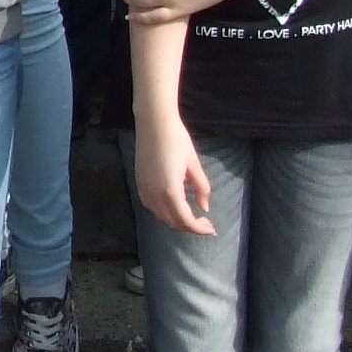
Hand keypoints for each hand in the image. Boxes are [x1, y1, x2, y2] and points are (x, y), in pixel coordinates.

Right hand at [133, 121, 216, 236]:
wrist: (154, 122)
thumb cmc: (177, 140)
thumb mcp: (194, 164)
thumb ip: (201, 188)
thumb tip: (205, 208)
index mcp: (170, 191)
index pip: (186, 220)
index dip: (200, 229)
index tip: (211, 229)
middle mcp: (154, 194)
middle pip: (173, 222)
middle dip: (190, 227)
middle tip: (205, 223)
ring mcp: (144, 189)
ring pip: (161, 216)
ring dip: (177, 221)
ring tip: (192, 217)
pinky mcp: (139, 183)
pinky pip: (151, 207)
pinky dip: (164, 213)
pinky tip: (174, 207)